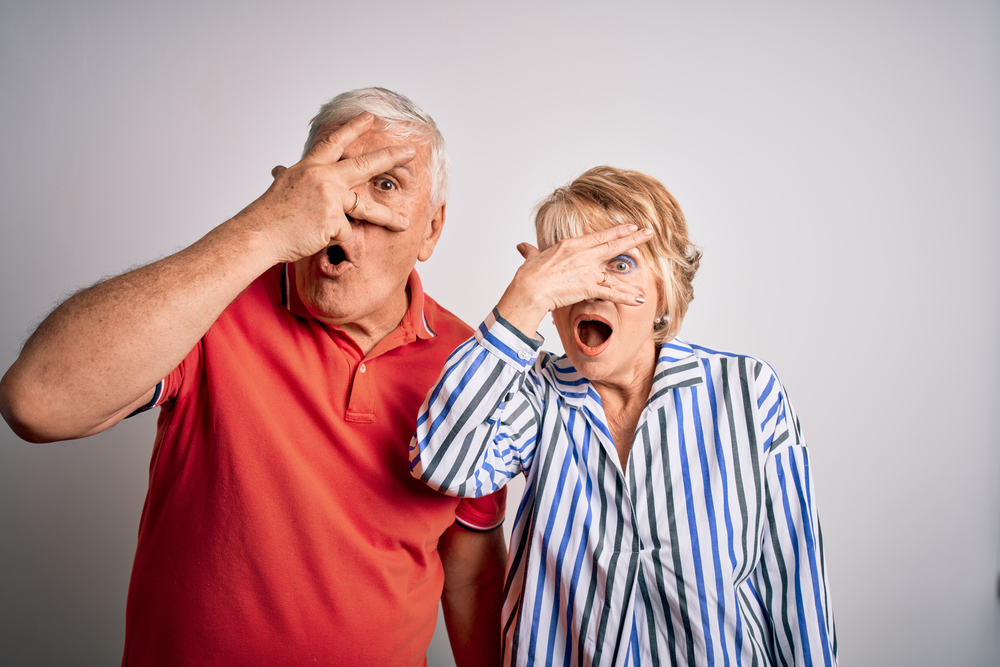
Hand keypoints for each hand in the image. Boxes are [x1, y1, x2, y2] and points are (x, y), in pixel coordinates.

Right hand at [233, 112, 414, 263]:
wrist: (259, 233)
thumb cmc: (268, 215)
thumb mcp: (282, 187)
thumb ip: (291, 178)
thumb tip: (279, 169)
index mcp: (310, 168)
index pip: (335, 143)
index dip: (353, 128)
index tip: (369, 117)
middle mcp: (323, 178)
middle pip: (364, 165)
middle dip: (390, 157)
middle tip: (410, 151)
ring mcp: (329, 198)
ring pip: (365, 207)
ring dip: (387, 217)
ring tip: (404, 223)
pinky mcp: (333, 219)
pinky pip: (343, 233)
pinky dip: (333, 239)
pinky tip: (316, 238)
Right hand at [497, 225, 653, 335]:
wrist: (529, 289)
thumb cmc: (528, 276)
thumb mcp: (532, 259)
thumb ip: (531, 252)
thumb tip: (523, 247)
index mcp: (571, 245)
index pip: (600, 236)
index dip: (617, 231)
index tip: (631, 227)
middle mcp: (583, 254)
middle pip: (614, 245)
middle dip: (634, 238)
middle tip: (649, 232)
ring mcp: (587, 270)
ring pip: (616, 272)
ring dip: (632, 278)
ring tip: (648, 277)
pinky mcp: (588, 286)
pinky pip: (612, 292)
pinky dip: (626, 297)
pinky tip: (638, 299)